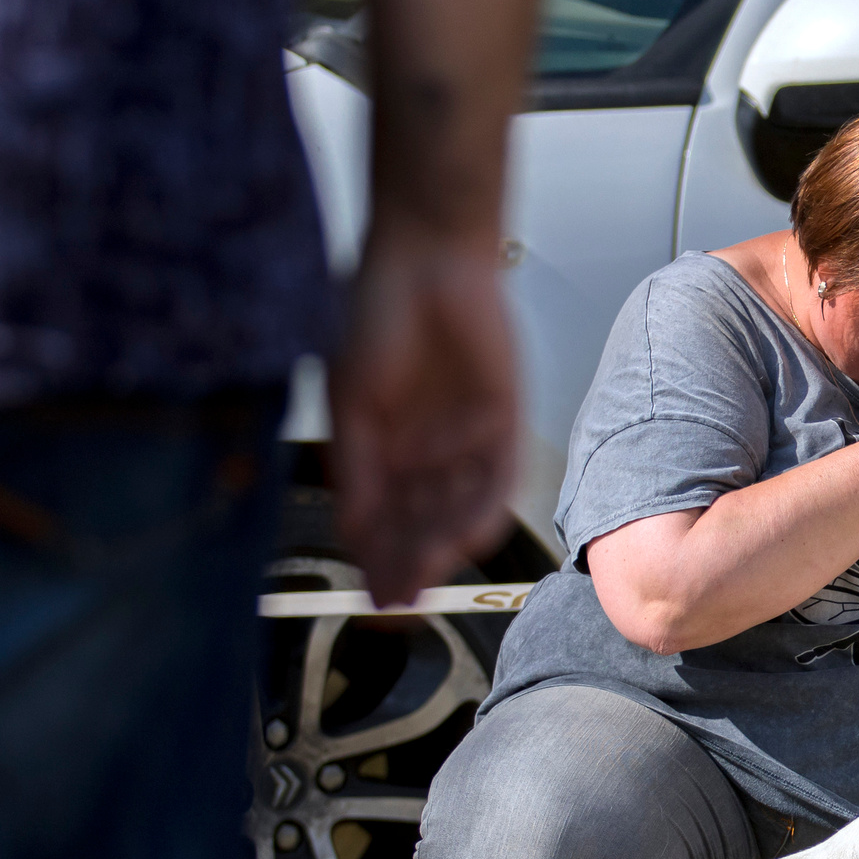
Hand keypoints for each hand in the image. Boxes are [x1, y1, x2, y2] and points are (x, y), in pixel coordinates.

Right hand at [332, 220, 521, 605]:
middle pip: (421, 522)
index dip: (378, 559)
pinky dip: (482, 509)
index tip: (372, 598)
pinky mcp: (506, 421)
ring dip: (441, 544)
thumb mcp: (353, 401)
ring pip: (457, 508)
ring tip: (426, 575)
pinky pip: (498, 477)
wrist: (426, 259)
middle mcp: (429, 449)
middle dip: (409, 562)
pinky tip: (467, 538)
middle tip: (399, 599)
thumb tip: (353, 532)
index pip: (385, 518)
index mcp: (387, 445)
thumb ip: (356, 468)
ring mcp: (467, 437)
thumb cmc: (376, 316)